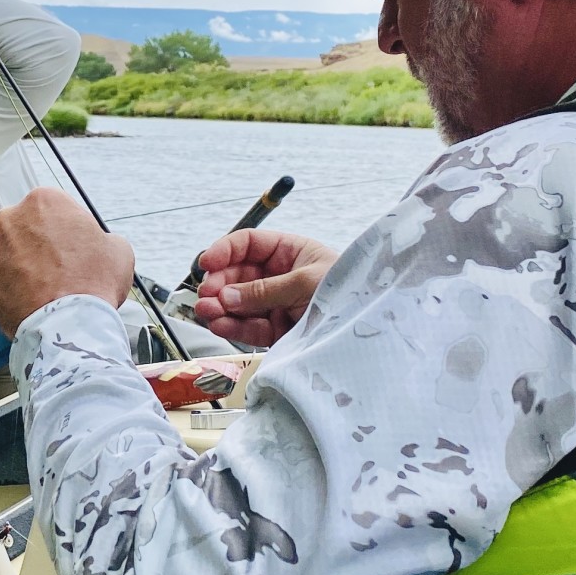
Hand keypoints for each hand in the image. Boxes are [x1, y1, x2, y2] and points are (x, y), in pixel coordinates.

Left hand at [0, 189, 135, 336]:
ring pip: (7, 255)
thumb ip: (100, 238)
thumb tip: (96, 245)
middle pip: (25, 228)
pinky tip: (31, 303)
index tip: (74, 248)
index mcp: (42, 201)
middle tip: (58, 269)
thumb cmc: (95, 282)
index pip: (52, 209)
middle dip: (38, 245)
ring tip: (45, 291)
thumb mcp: (117, 249)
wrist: (68, 326)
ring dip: (22, 267)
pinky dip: (11, 291)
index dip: (66, 229)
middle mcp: (9, 219)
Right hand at [191, 226, 336, 344]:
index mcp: (291, 252)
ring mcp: (278, 303)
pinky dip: (233, 325)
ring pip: (240, 302)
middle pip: (239, 274)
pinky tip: (220, 323)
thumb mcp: (306, 283)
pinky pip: (249, 325)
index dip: (225, 251)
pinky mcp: (278, 330)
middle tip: (207, 294)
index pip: (249, 244)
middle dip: (220, 283)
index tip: (206, 263)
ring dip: (221, 306)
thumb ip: (265, 289)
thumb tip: (228, 294)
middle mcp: (280, 276)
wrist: (369, 329)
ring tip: (207, 311)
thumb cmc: (349, 292)